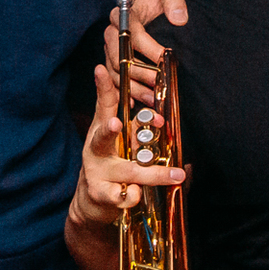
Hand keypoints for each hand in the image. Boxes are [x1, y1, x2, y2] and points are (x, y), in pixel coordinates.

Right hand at [70, 64, 185, 227]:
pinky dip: (133, 196)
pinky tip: (138, 195)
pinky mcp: (101, 194)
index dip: (102, 87)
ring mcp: (98, 172)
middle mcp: (97, 149)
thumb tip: (162, 118)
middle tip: (116, 124)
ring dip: (153, 173)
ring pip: (127, 171)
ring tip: (176, 174)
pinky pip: (121, 196)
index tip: (100, 69)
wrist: (92, 201)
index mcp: (103, 130)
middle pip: (103, 137)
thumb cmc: (112, 165)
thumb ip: (139, 128)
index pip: (103, 105)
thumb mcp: (121, 142)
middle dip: (109, 130)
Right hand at [103, 0, 187, 102]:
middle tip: (159, 83)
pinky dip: (128, 93)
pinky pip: (116, 81)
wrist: (155, 9)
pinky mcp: (113, 63)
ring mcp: (110, 50)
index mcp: (121, 14)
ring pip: (116, 73)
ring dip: (135, 87)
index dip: (148, 47)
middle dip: (141, 72)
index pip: (131, 34)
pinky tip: (140, 104)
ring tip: (154, 98)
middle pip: (120, 57)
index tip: (166, 57)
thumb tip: (179, 18)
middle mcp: (111, 32)